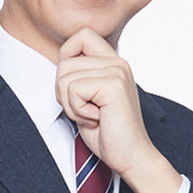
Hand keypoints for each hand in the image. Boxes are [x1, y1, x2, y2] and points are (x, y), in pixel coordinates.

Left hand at [56, 27, 181, 192]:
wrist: (132, 158)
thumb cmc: (108, 133)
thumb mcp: (89, 98)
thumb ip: (79, 77)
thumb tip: (60, 64)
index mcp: (113, 62)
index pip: (81, 35)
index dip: (67, 57)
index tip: (75, 85)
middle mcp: (117, 62)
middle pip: (64, 61)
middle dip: (63, 91)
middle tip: (84, 109)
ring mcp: (116, 72)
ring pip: (64, 76)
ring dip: (70, 104)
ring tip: (92, 115)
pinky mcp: (113, 86)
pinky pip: (73, 89)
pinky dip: (77, 110)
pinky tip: (96, 119)